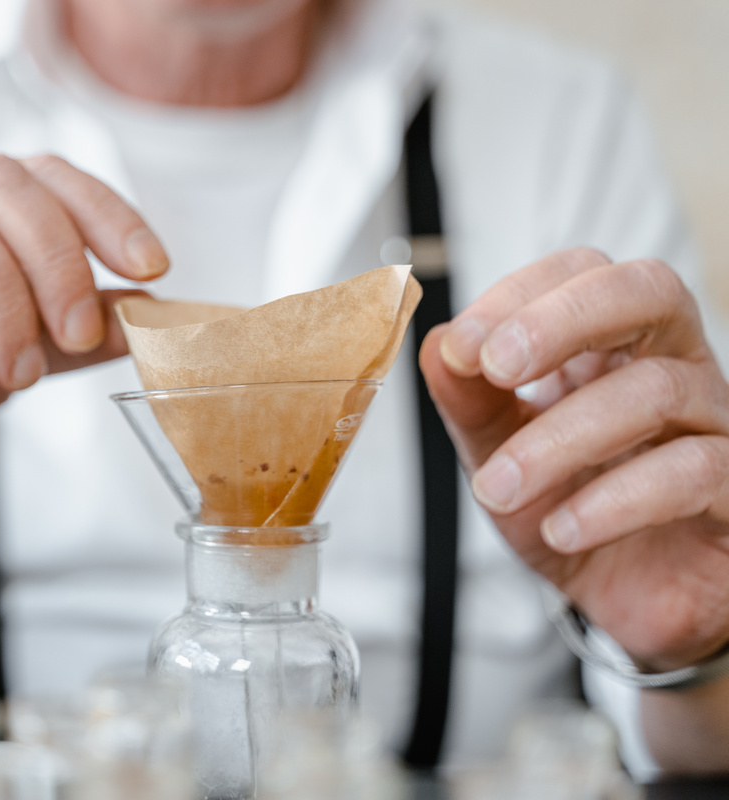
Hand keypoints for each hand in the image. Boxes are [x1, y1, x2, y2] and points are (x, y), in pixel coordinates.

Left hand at [420, 247, 728, 671]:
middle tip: (494, 367)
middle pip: (648, 291)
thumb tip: (437, 344)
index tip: (461, 346)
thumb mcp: (500, 456)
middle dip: (562, 319)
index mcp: (614, 345)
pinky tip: (562, 528)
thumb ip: (470, 403)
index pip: (584, 271)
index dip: (522, 295)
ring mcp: (716, 425)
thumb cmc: (569, 511)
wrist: (624, 602)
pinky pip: (694, 472)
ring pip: (658, 390)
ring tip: (496, 488)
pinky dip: (614, 500)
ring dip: (558, 438)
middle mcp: (675, 367)